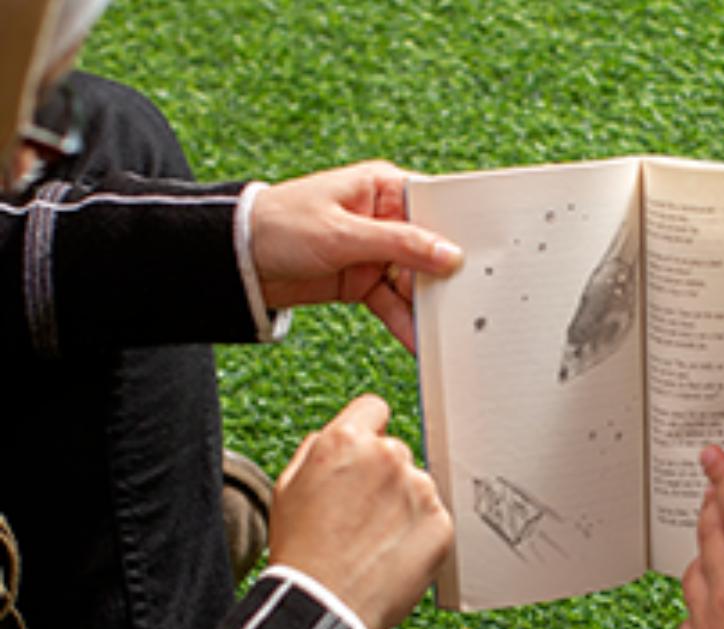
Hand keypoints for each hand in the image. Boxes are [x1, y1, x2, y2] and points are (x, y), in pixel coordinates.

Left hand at [251, 161, 463, 350]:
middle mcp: (384, 218)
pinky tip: (419, 341)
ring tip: (445, 331)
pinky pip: (393, 303)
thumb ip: (400, 245)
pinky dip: (404, 322)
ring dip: (426, 307)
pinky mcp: (362, 281)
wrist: (235, 261)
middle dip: (444, 279)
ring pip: (413, 282)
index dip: (459, 232)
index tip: (483, 257)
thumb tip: (449, 254)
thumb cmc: (280, 225)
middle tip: (467, 304)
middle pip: (429, 251)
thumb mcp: (343, 234)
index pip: (435, 208)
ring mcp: (375, 252)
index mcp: (383, 187)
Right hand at [268, 394, 452, 628]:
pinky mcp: (442, 524)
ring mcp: (420, 490)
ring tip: (372, 543)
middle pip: (395, 453)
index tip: (363, 456)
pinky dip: (418, 536)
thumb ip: (318, 450)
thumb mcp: (288, 487)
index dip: (366, 431)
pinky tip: (390, 556)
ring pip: (416, 487)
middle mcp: (389, 457)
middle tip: (359, 516)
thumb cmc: (301, 552)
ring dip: (402, 507)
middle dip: (382, 477)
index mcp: (347, 441)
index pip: (374, 409)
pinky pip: (433, 519)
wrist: (324, 606)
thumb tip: (339, 436)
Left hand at [677, 446, 723, 628]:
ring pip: (693, 568)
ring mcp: (705, 620)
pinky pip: (687, 613)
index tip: (711, 457)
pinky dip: (696, 599)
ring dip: (701, 548)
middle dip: (710, 504)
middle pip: (710, 532)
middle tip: (710, 488)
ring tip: (712, 542)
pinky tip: (707, 605)